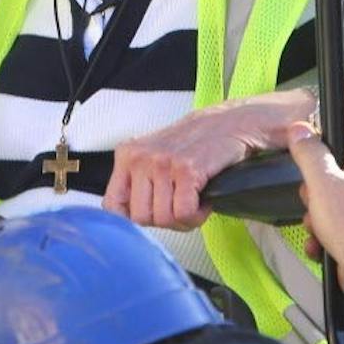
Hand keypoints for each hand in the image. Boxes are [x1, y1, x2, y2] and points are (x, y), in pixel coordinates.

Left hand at [103, 91, 314, 230]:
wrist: (231, 122)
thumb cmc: (194, 145)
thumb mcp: (154, 158)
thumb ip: (137, 184)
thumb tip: (126, 219)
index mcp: (127, 155)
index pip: (112, 207)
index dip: (133, 220)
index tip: (154, 215)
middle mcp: (140, 158)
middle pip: (141, 219)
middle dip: (165, 221)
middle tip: (182, 205)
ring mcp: (162, 163)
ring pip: (163, 219)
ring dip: (184, 218)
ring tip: (194, 199)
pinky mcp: (186, 170)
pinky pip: (183, 214)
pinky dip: (198, 215)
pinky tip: (203, 199)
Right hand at [287, 126, 343, 289]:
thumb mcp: (321, 182)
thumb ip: (310, 153)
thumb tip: (300, 130)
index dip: (327, 143)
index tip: (311, 153)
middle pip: (339, 173)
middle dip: (316, 189)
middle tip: (311, 198)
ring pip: (338, 202)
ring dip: (318, 215)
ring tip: (316, 226)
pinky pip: (343, 225)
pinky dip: (328, 234)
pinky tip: (321, 243)